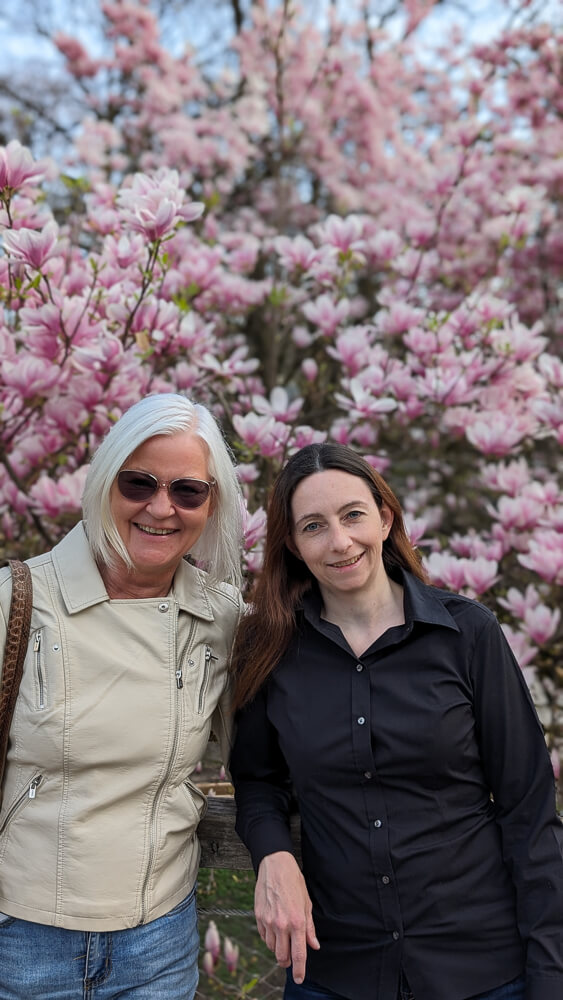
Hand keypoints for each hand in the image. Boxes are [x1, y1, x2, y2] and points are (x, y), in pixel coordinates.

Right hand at [254, 851, 319, 983]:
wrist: (275, 865)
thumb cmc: (294, 882)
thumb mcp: (307, 904)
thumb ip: (309, 928)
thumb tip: (314, 945)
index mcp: (297, 922)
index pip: (299, 954)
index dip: (300, 970)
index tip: (300, 978)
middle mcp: (282, 924)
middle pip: (282, 957)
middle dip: (287, 962)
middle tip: (291, 960)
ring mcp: (268, 921)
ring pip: (272, 949)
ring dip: (279, 950)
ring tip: (284, 941)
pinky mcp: (258, 916)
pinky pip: (264, 937)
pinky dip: (270, 940)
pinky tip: (275, 932)